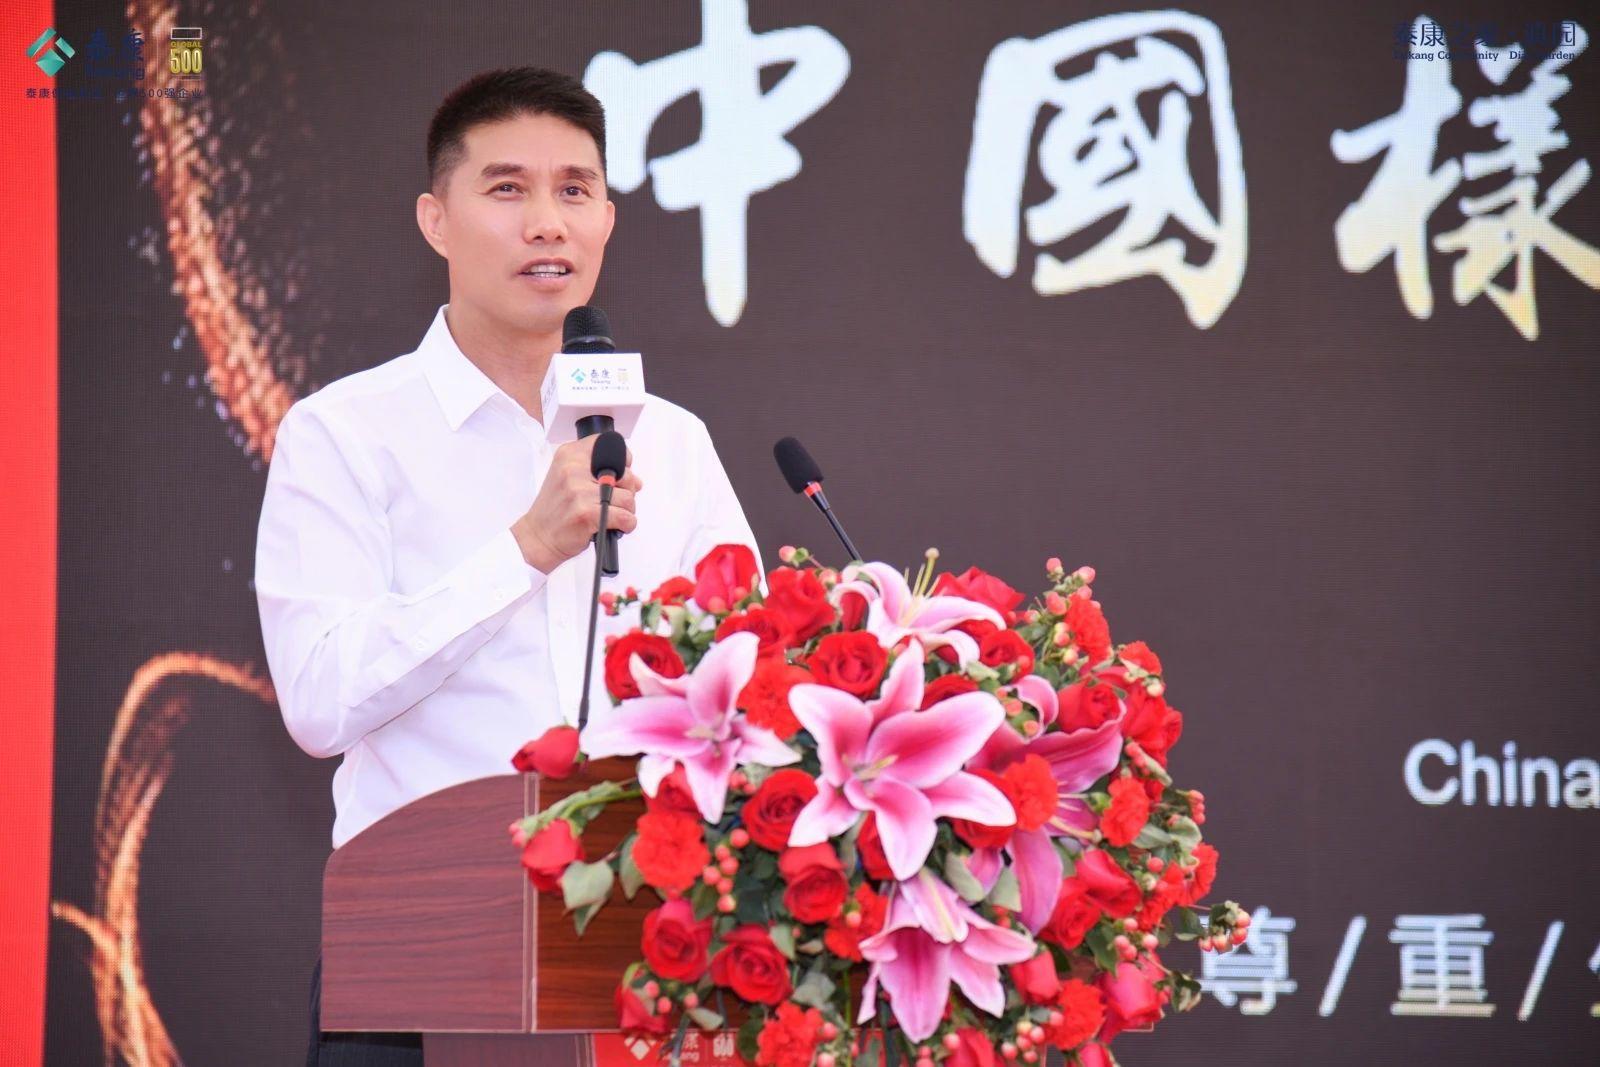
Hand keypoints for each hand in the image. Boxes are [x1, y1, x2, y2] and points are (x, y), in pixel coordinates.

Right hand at [511, 437, 642, 572]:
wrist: (537, 536)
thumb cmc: (556, 510)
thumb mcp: (570, 479)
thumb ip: (602, 474)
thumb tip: (636, 481)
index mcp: (569, 455)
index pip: (608, 443)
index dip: (622, 460)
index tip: (619, 475)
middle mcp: (573, 469)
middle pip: (625, 474)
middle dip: (626, 491)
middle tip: (612, 502)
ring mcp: (579, 491)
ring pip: (628, 498)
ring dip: (626, 511)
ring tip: (611, 515)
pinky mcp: (587, 513)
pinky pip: (626, 517)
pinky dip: (626, 525)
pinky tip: (614, 526)